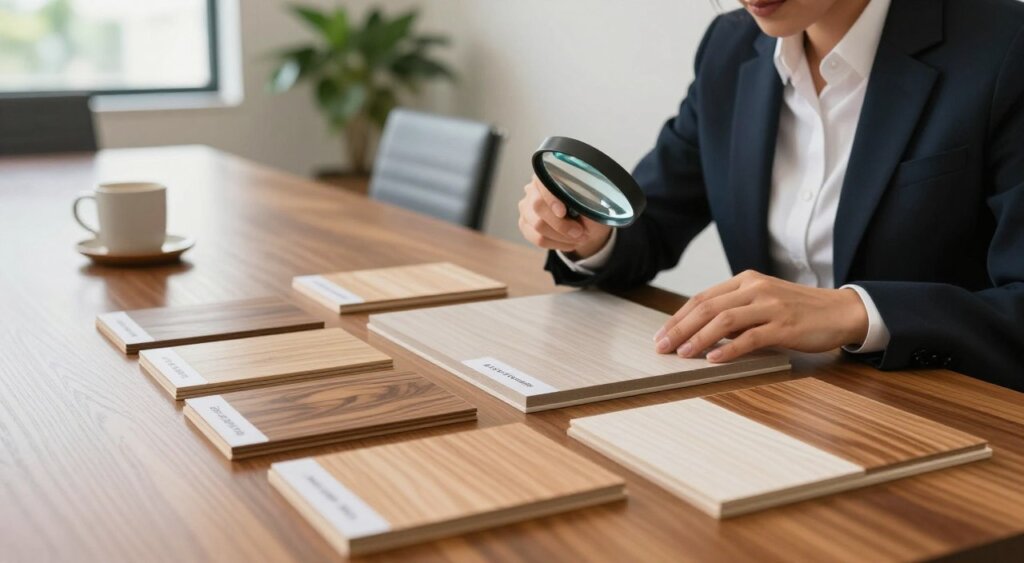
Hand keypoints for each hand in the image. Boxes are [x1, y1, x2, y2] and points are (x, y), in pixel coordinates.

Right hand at [518, 175, 611, 257]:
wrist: (588, 225)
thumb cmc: (591, 208)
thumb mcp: (594, 201)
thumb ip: (584, 199)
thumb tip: (579, 202)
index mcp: (550, 173)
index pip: (543, 183)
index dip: (551, 198)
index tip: (563, 212)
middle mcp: (533, 188)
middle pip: (538, 206)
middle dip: (561, 224)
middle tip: (581, 233)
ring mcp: (526, 207)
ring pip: (538, 226)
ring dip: (562, 237)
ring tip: (579, 238)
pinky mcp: (525, 224)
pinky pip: (538, 238)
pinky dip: (557, 244)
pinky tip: (569, 242)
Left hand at [653, 270, 868, 361]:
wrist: (841, 311)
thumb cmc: (799, 310)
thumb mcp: (762, 301)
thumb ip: (735, 311)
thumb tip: (700, 330)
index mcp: (746, 280)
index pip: (702, 298)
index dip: (678, 316)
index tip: (662, 334)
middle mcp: (756, 288)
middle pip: (708, 307)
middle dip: (680, 328)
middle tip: (662, 346)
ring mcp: (771, 306)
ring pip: (724, 321)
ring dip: (699, 339)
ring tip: (682, 354)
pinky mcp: (785, 325)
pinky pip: (750, 338)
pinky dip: (729, 350)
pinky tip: (714, 360)